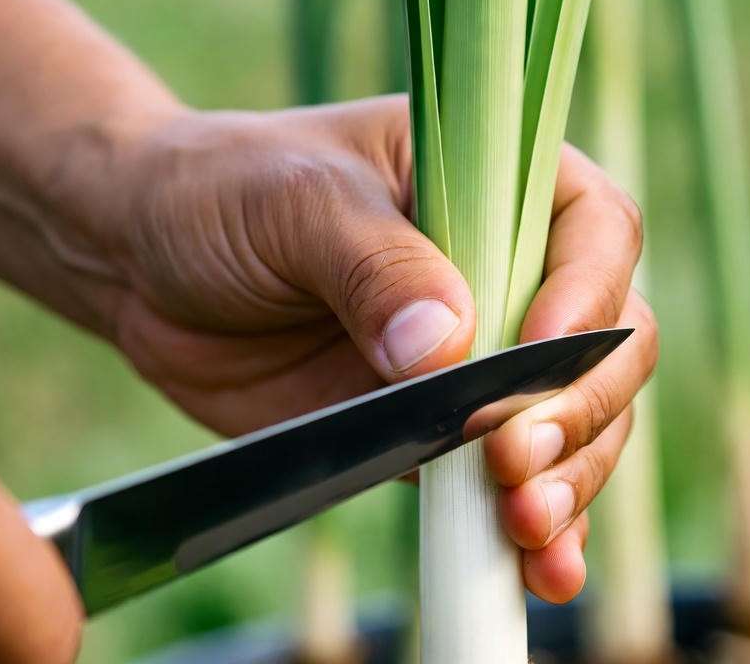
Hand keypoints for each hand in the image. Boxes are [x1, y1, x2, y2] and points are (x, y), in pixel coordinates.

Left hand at [71, 96, 657, 602]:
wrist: (143, 261)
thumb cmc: (225, 191)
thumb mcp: (296, 201)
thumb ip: (374, 266)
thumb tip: (448, 353)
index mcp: (498, 182)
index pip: (596, 230)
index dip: (586, 296)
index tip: (534, 351)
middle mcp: (510, 271)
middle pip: (606, 344)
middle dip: (577, 408)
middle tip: (513, 460)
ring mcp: (481, 356)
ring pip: (573, 423)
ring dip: (569, 479)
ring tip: (527, 529)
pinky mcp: (439, 429)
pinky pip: (506, 480)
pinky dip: (532, 527)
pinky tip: (538, 568)